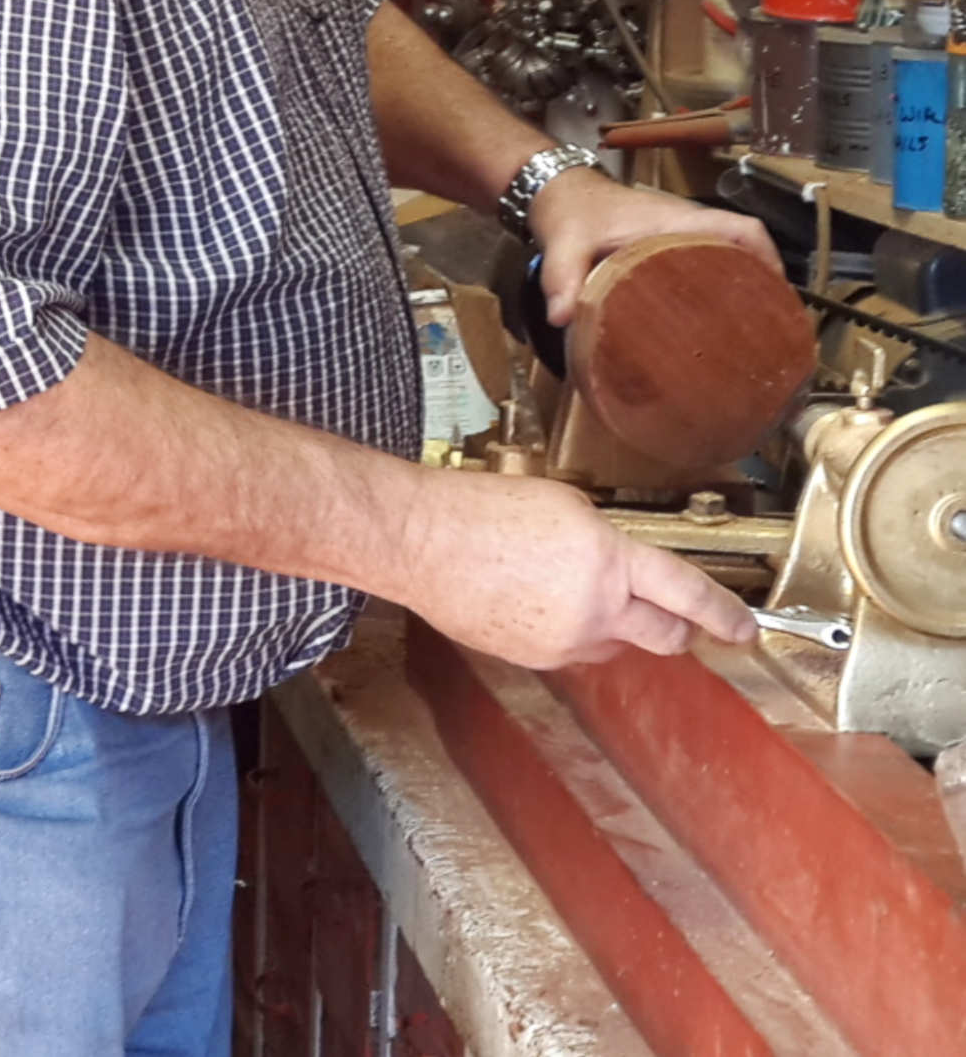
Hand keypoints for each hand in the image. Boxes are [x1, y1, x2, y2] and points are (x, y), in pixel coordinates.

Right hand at [391, 468, 753, 667]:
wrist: (418, 541)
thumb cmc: (477, 511)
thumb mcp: (562, 505)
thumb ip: (608, 541)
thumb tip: (624, 567)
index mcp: (608, 562)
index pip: (688, 595)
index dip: (725, 615)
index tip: (744, 629)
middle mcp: (594, 610)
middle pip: (664, 636)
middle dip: (676, 627)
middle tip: (672, 615)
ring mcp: (563, 641)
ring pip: (615, 645)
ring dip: (613, 626)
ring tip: (567, 589)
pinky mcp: (532, 658)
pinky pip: (572, 650)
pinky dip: (569, 631)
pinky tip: (534, 600)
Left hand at [530, 167, 781, 328]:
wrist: (554, 188)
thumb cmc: (569, 208)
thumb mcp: (565, 242)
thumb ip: (563, 278)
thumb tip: (562, 318)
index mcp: (675, 221)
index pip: (741, 229)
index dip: (767, 257)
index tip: (777, 292)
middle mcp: (683, 226)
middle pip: (741, 248)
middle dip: (758, 282)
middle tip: (762, 325)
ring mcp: (674, 235)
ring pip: (723, 256)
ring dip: (737, 284)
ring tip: (742, 328)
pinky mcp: (661, 246)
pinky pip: (699, 261)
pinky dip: (710, 283)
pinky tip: (702, 317)